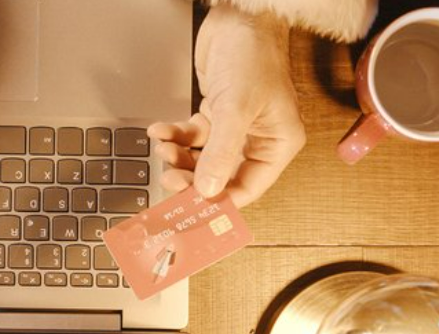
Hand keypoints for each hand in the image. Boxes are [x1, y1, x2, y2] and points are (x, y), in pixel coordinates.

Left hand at [149, 5, 304, 206]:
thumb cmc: (254, 54)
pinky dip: (175, 136)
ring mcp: (235, 128)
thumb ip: (221, 151)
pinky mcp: (216, 114)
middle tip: (168, 178)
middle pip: (221, 177)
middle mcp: (258, 139)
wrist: (239, 17)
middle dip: (192, 179)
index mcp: (278, 144)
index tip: (189, 210)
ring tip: (163, 148)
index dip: (217, 201)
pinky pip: (192, 137)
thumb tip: (208, 190)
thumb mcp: (237, 107)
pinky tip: (161, 130)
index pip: (247, 189)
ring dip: (179, 157)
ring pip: (202, 159)